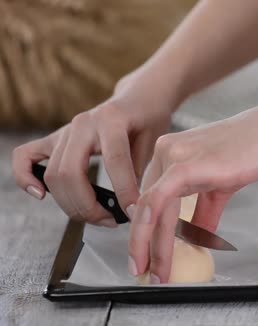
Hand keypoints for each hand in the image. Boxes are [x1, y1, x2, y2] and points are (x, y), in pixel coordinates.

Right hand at [12, 71, 172, 226]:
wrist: (138, 97)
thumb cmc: (149, 119)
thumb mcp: (155, 141)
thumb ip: (141, 170)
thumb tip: (130, 207)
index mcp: (112, 120)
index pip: (115, 161)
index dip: (124, 192)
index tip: (134, 213)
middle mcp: (83, 123)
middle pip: (71, 173)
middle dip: (89, 206)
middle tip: (111, 221)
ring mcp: (65, 130)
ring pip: (54, 174)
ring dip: (71, 204)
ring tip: (97, 216)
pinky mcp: (54, 137)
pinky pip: (26, 157)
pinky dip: (26, 177)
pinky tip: (42, 196)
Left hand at [127, 108, 257, 282]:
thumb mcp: (225, 183)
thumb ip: (205, 209)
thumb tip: (197, 236)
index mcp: (175, 151)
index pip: (151, 196)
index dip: (147, 229)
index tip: (150, 255)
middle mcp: (167, 150)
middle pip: (146, 205)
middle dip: (143, 243)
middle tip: (145, 271)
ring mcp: (174, 156)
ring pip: (149, 209)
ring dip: (149, 247)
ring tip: (156, 274)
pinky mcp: (186, 165)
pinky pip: (158, 203)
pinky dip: (152, 233)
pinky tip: (157, 255)